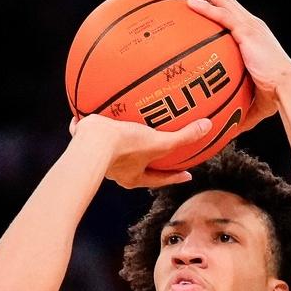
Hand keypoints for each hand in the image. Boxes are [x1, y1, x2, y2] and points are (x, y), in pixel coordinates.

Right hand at [69, 112, 210, 188]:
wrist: (92, 143)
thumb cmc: (125, 147)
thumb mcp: (159, 142)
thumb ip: (183, 136)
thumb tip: (207, 126)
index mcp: (132, 176)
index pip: (159, 179)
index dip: (174, 176)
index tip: (187, 174)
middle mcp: (116, 170)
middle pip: (135, 166)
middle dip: (145, 159)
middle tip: (156, 152)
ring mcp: (98, 157)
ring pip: (110, 150)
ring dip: (117, 141)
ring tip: (123, 129)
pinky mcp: (83, 142)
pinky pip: (89, 132)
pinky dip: (91, 124)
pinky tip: (93, 110)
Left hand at [182, 0, 290, 128]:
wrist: (287, 90)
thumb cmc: (275, 97)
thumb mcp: (253, 102)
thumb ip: (239, 109)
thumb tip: (228, 129)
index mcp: (254, 37)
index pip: (232, 16)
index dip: (218, 4)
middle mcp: (253, 26)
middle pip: (226, 0)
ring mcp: (250, 27)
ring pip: (223, 0)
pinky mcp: (247, 32)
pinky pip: (221, 16)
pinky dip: (206, 7)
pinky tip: (189, 2)